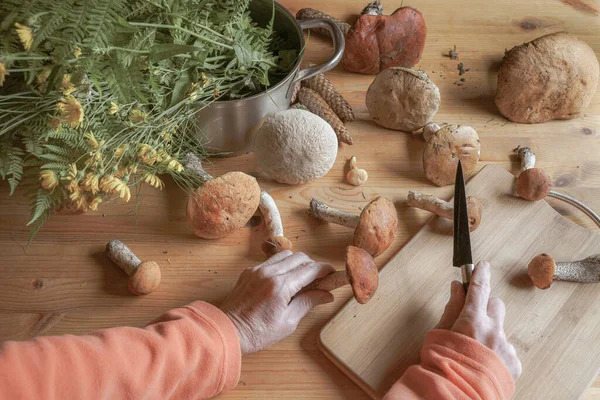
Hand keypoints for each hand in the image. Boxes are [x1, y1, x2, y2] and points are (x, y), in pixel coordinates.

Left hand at [220, 251, 334, 354]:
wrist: (227, 331)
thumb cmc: (258, 332)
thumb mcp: (288, 322)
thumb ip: (308, 303)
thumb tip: (327, 295)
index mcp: (280, 286)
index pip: (310, 269)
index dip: (324, 270)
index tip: (332, 274)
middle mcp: (269, 272)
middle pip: (299, 257)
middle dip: (312, 265)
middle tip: (318, 279)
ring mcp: (257, 269)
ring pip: (285, 255)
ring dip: (297, 262)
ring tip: (301, 279)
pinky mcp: (249, 271)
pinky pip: (271, 260)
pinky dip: (282, 265)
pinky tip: (284, 280)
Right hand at [435, 261, 521, 381]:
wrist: (458, 397)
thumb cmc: (443, 366)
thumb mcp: (438, 334)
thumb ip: (451, 309)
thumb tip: (457, 288)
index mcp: (472, 320)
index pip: (479, 289)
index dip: (480, 274)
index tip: (482, 266)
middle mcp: (493, 330)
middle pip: (496, 305)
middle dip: (485, 307)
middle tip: (472, 318)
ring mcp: (506, 347)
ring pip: (501, 329)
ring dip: (491, 332)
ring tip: (475, 350)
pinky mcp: (514, 364)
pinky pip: (507, 349)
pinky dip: (497, 352)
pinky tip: (484, 363)